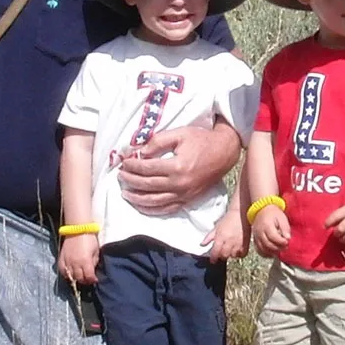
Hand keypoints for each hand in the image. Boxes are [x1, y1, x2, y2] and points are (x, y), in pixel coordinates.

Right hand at [57, 234, 99, 284]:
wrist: (78, 228)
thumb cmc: (89, 238)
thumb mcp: (96, 251)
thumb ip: (94, 262)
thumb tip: (92, 270)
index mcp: (85, 261)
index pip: (88, 277)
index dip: (92, 280)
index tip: (94, 280)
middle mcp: (75, 263)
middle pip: (79, 279)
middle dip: (85, 280)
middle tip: (88, 279)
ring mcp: (67, 261)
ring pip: (70, 277)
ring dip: (76, 278)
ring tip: (79, 277)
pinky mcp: (61, 258)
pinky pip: (62, 271)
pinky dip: (66, 274)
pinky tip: (70, 274)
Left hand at [117, 124, 239, 215]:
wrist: (224, 152)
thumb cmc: (201, 139)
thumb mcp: (179, 134)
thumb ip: (158, 141)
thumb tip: (141, 153)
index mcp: (177, 167)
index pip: (147, 169)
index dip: (132, 166)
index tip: (123, 163)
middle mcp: (180, 184)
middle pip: (147, 186)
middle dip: (130, 181)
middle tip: (120, 176)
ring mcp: (184, 194)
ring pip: (155, 202)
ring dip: (137, 199)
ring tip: (125, 193)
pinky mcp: (188, 200)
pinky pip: (167, 209)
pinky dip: (152, 210)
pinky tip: (142, 206)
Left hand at [205, 209, 248, 261]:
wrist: (240, 214)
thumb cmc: (227, 220)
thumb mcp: (216, 227)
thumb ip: (209, 237)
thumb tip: (201, 245)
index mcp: (220, 237)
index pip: (215, 252)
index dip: (213, 258)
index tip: (213, 260)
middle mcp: (229, 241)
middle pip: (224, 255)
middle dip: (221, 256)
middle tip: (221, 254)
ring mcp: (238, 243)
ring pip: (233, 256)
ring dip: (230, 255)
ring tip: (229, 250)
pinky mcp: (246, 243)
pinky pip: (242, 254)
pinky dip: (239, 254)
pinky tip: (237, 250)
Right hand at [251, 204, 289, 257]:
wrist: (262, 210)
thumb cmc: (274, 214)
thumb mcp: (282, 218)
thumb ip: (285, 228)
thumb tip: (288, 238)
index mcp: (266, 225)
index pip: (273, 237)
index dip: (281, 242)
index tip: (287, 242)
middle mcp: (259, 232)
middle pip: (268, 244)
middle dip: (278, 248)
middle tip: (286, 246)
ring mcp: (256, 237)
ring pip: (263, 249)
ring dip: (273, 252)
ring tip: (280, 249)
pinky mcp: (255, 240)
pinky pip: (259, 250)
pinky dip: (266, 254)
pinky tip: (273, 253)